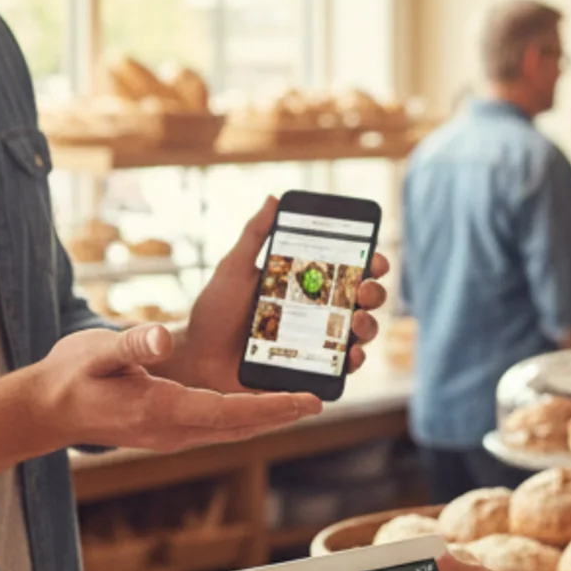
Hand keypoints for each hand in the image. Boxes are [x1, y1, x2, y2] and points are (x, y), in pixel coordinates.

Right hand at [29, 323, 317, 449]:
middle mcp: (172, 429)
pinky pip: (218, 425)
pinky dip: (245, 415)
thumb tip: (162, 339)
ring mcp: (172, 433)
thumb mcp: (97, 351)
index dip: (270, 407)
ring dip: (266, 417)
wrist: (48, 408)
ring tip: (301, 403)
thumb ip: (131, 345)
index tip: (305, 401)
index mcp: (160, 410)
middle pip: (239, 426)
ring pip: (231, 429)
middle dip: (280, 414)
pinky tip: (261, 403)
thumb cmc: (70, 376)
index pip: (228, 412)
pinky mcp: (170, 428)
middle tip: (319, 401)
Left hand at [165, 198, 390, 391]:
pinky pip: (343, 368)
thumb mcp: (234, 269)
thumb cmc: (213, 314)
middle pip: (363, 300)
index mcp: (304, 284)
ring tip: (358, 320)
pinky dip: (355, 361)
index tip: (373, 259)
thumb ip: (255, 235)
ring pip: (361, 333)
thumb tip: (273, 199)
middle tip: (364, 289)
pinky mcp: (311, 372)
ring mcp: (317, 344)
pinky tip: (352, 355)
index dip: (368, 262)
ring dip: (370, 325)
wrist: (196, 359)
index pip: (347, 270)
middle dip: (374, 292)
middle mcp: (317, 313)